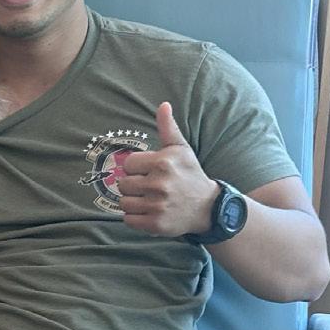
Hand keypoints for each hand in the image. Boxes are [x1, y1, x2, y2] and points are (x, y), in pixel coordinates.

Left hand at [116, 103, 218, 236]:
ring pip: (123, 202)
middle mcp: (159, 184)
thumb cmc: (190, 175)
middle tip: (149, 187)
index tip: (148, 172)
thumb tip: (163, 105)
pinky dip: (135, 218)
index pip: (127, 164)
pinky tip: (149, 212)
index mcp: (162, 163)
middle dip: (133, 185)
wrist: (207, 207)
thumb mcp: (181, 149)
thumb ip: (168, 128)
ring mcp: (157, 206)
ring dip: (132, 202)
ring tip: (148, 199)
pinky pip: (128, 220)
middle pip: (123, 184)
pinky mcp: (155, 224)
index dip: (135, 168)